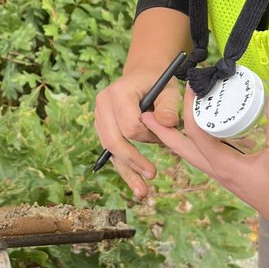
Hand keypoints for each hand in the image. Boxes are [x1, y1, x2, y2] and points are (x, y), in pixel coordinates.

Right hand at [94, 67, 181, 198]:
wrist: (143, 74)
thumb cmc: (158, 81)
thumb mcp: (169, 89)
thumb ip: (168, 106)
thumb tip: (168, 123)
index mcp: (118, 92)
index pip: (130, 126)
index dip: (149, 136)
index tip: (164, 135)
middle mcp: (102, 104)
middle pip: (113, 140)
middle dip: (133, 160)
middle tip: (153, 176)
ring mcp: (99, 117)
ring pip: (109, 150)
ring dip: (127, 171)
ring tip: (142, 192)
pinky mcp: (102, 128)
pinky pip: (111, 152)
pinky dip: (124, 169)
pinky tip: (135, 185)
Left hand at [141, 86, 268, 239]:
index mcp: (223, 165)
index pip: (195, 133)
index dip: (189, 108)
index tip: (188, 85)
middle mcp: (218, 170)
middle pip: (183, 148)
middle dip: (163, 132)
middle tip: (145, 114)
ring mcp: (226, 174)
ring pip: (196, 152)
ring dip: (182, 136)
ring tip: (171, 118)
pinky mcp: (236, 174)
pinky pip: (212, 154)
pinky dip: (205, 140)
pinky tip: (212, 128)